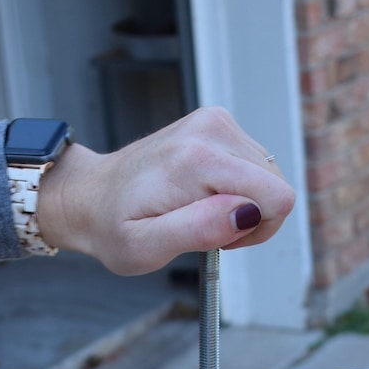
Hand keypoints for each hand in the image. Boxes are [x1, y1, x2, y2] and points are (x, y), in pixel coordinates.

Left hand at [36, 107, 294, 274]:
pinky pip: (255, 165)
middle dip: (250, 218)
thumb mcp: (145, 247)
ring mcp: (215, 121)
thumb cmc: (114, 226)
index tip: (223, 237)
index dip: (258, 229)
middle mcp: (210, 130)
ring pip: (269, 177)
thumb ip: (198, 230)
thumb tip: (246, 212)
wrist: (92, 195)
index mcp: (195, 161)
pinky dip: (238, 188)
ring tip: (199, 211)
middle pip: (276, 187)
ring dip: (244, 204)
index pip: (276, 197)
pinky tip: (203, 195)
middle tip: (205, 227)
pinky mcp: (217, 123)